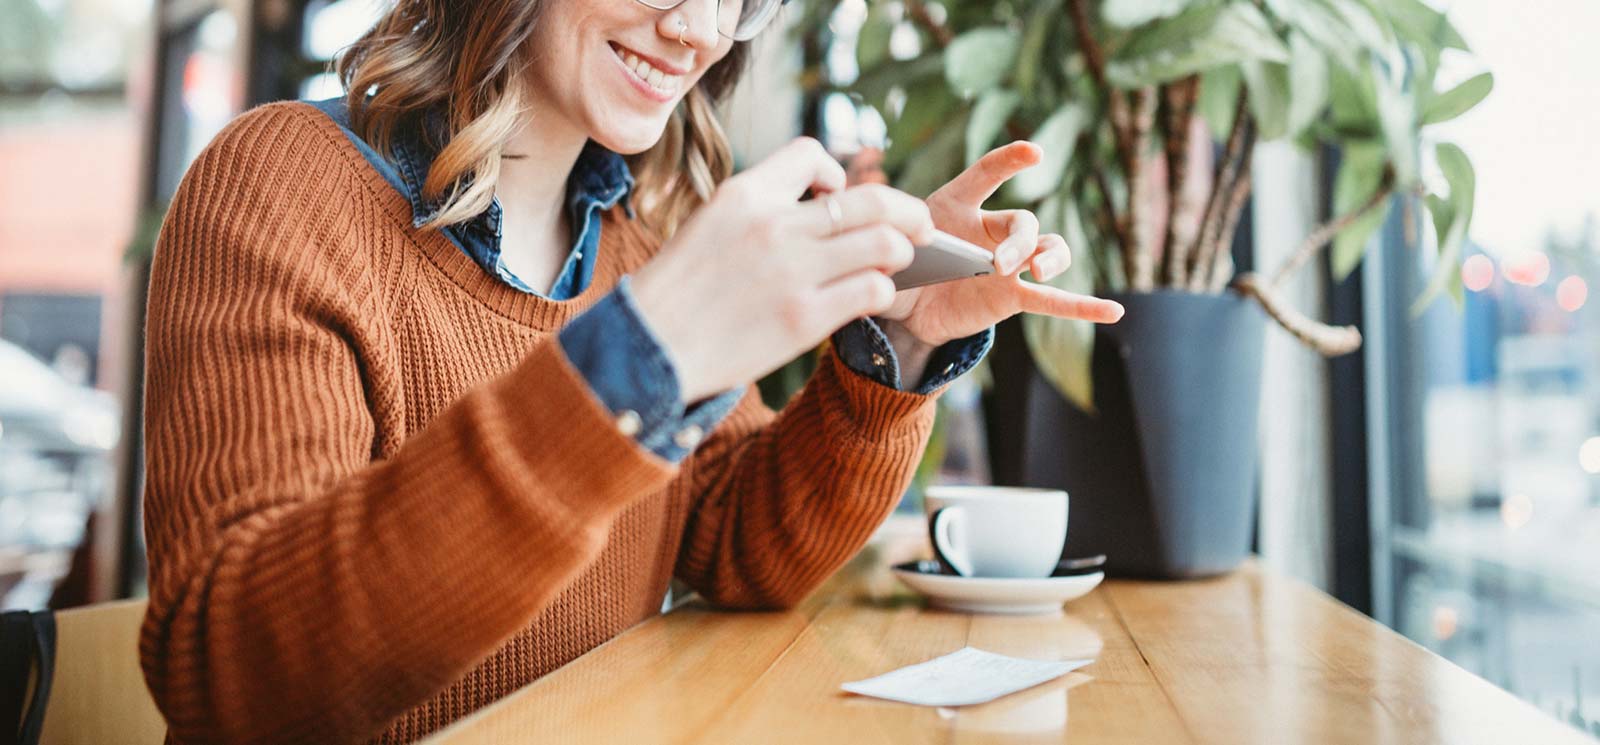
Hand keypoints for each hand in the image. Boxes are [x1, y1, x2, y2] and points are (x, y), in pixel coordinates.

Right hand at [631, 138, 936, 401]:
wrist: (649, 348)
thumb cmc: (679, 291)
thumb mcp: (709, 224)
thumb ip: (763, 208)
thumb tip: (824, 206)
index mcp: (744, 194)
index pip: (813, 155)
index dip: (836, 174)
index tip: (836, 197)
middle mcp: (773, 225)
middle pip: (871, 199)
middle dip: (906, 211)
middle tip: (919, 226)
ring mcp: (792, 272)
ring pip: (884, 242)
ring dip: (900, 250)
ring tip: (896, 262)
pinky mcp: (804, 319)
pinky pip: (872, 290)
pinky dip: (883, 289)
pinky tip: (873, 295)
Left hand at [877, 142, 1124, 349]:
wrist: (904, 307)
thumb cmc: (897, 263)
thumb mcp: (886, 249)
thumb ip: (893, 245)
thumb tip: (892, 252)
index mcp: (957, 205)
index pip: (985, 175)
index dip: (1009, 161)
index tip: (1033, 154)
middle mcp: (991, 230)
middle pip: (1023, 223)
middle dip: (1019, 242)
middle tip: (1000, 263)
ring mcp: (1007, 264)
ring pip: (1047, 251)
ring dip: (1050, 259)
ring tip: (1038, 272)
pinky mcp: (1012, 297)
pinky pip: (1053, 301)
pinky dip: (1084, 307)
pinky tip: (1114, 313)